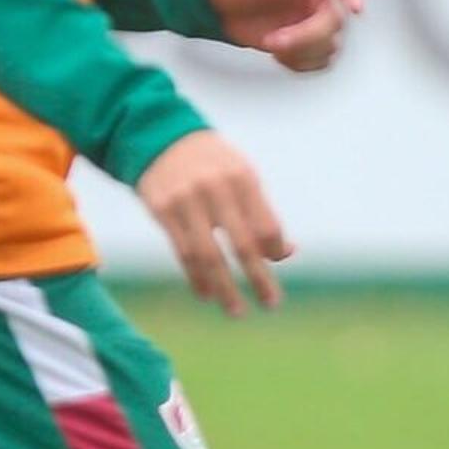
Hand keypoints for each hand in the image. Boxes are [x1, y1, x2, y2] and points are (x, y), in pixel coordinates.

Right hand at [134, 130, 289, 314]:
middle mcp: (215, 189)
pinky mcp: (162, 210)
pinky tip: (207, 294)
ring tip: (236, 311)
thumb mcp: (242, 175)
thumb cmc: (212, 164)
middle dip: (258, 279)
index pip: (266, 226)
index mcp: (242, 178)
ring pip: (209, 256)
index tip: (276, 265)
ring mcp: (186, 200)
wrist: (160, 137)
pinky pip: (182, 253)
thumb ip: (262, 212)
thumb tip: (288, 252)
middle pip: (242, 245)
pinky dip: (196, 278)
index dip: (275, 251)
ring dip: (224, 288)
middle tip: (272, 304)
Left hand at [207, 0, 364, 72]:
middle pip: (334, 23)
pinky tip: (279, 54)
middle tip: (273, 40)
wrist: (219, 4)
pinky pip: (319, 62)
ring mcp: (313, 23)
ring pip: (329, 47)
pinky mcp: (307, 45)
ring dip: (300, 52)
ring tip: (271, 43)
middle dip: (305, 37)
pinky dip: (299, 64)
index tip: (357, 9)